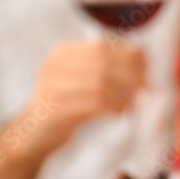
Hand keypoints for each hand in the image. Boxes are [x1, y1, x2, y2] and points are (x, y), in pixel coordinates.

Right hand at [19, 38, 146, 152]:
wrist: (32, 132)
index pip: (102, 46)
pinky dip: (113, 107)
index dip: (129, 56)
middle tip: (146, 88)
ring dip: (124, 93)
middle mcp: (55, 64)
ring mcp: (53, 85)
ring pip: (100, 82)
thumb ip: (107, 67)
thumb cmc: (66, 105)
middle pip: (103, 62)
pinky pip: (94, 103)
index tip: (147, 68)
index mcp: (63, 52)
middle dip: (130, 75)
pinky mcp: (56, 108)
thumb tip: (144, 56)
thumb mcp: (83, 80)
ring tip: (133, 103)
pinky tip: (120, 113)